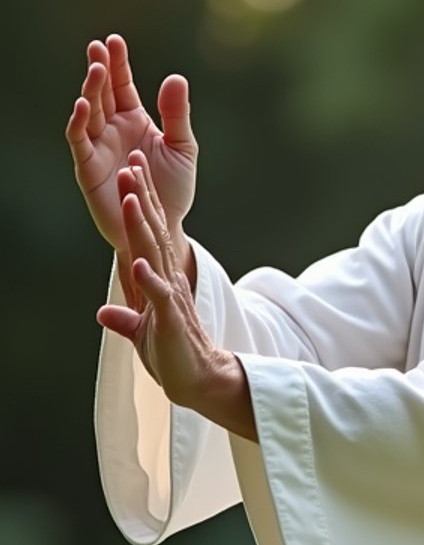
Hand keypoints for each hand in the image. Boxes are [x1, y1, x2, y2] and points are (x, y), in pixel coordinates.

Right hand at [66, 34, 196, 261]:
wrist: (163, 227)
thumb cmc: (172, 190)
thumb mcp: (182, 149)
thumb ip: (177, 115)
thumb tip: (176, 78)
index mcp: (134, 120)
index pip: (122, 85)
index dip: (118, 63)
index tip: (114, 40)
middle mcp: (112, 130)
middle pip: (102, 93)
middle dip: (99, 70)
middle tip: (98, 48)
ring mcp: (98, 147)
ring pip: (88, 112)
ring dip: (90, 90)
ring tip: (96, 69)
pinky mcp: (88, 168)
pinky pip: (79, 141)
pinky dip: (78, 123)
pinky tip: (83, 105)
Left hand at [98, 153, 256, 441]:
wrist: (199, 381)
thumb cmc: (173, 355)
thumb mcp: (143, 332)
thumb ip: (125, 319)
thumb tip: (104, 312)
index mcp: (160, 278)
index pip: (149, 233)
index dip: (140, 202)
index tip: (133, 171)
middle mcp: (167, 280)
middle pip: (152, 232)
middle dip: (140, 198)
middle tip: (133, 163)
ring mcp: (170, 298)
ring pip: (154, 254)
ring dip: (141, 226)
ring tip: (131, 197)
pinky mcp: (171, 320)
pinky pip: (160, 296)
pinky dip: (149, 279)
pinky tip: (138, 262)